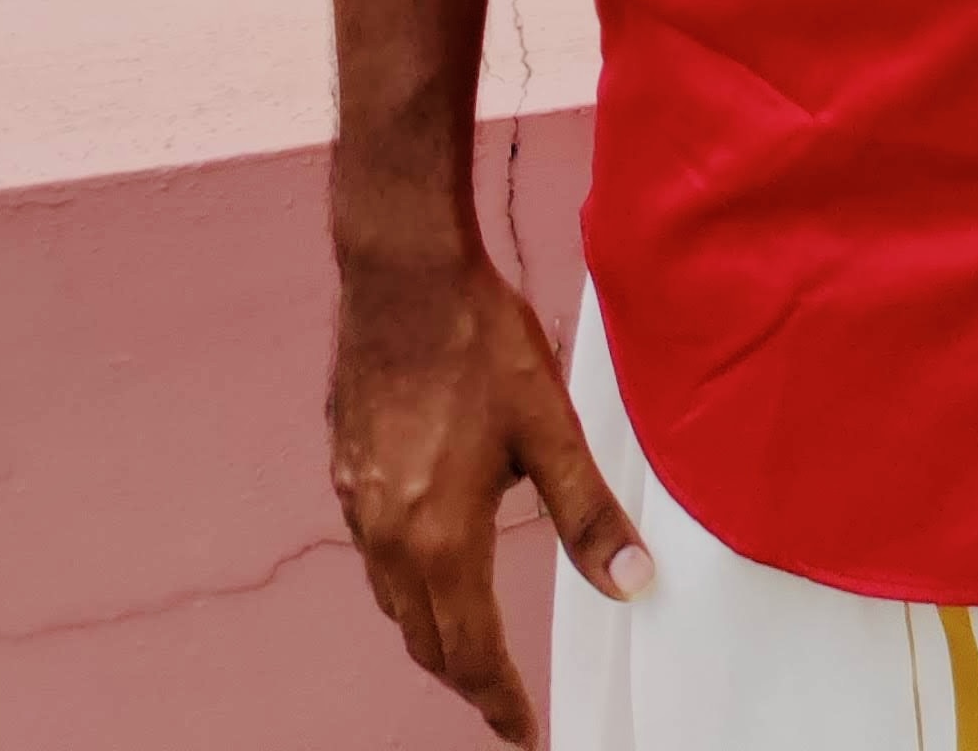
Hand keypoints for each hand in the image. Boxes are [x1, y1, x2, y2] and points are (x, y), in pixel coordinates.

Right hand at [329, 244, 654, 744]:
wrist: (401, 272)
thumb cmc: (477, 339)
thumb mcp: (549, 426)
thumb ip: (588, 513)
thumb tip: (633, 581)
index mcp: (440, 538)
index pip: (470, 653)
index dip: (500, 700)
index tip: (523, 730)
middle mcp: (388, 536)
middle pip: (426, 639)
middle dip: (467, 676)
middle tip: (501, 697)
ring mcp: (358, 503)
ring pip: (393, 600)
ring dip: (433, 630)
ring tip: (471, 639)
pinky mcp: (345, 468)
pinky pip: (374, 554)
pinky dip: (405, 580)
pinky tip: (431, 554)